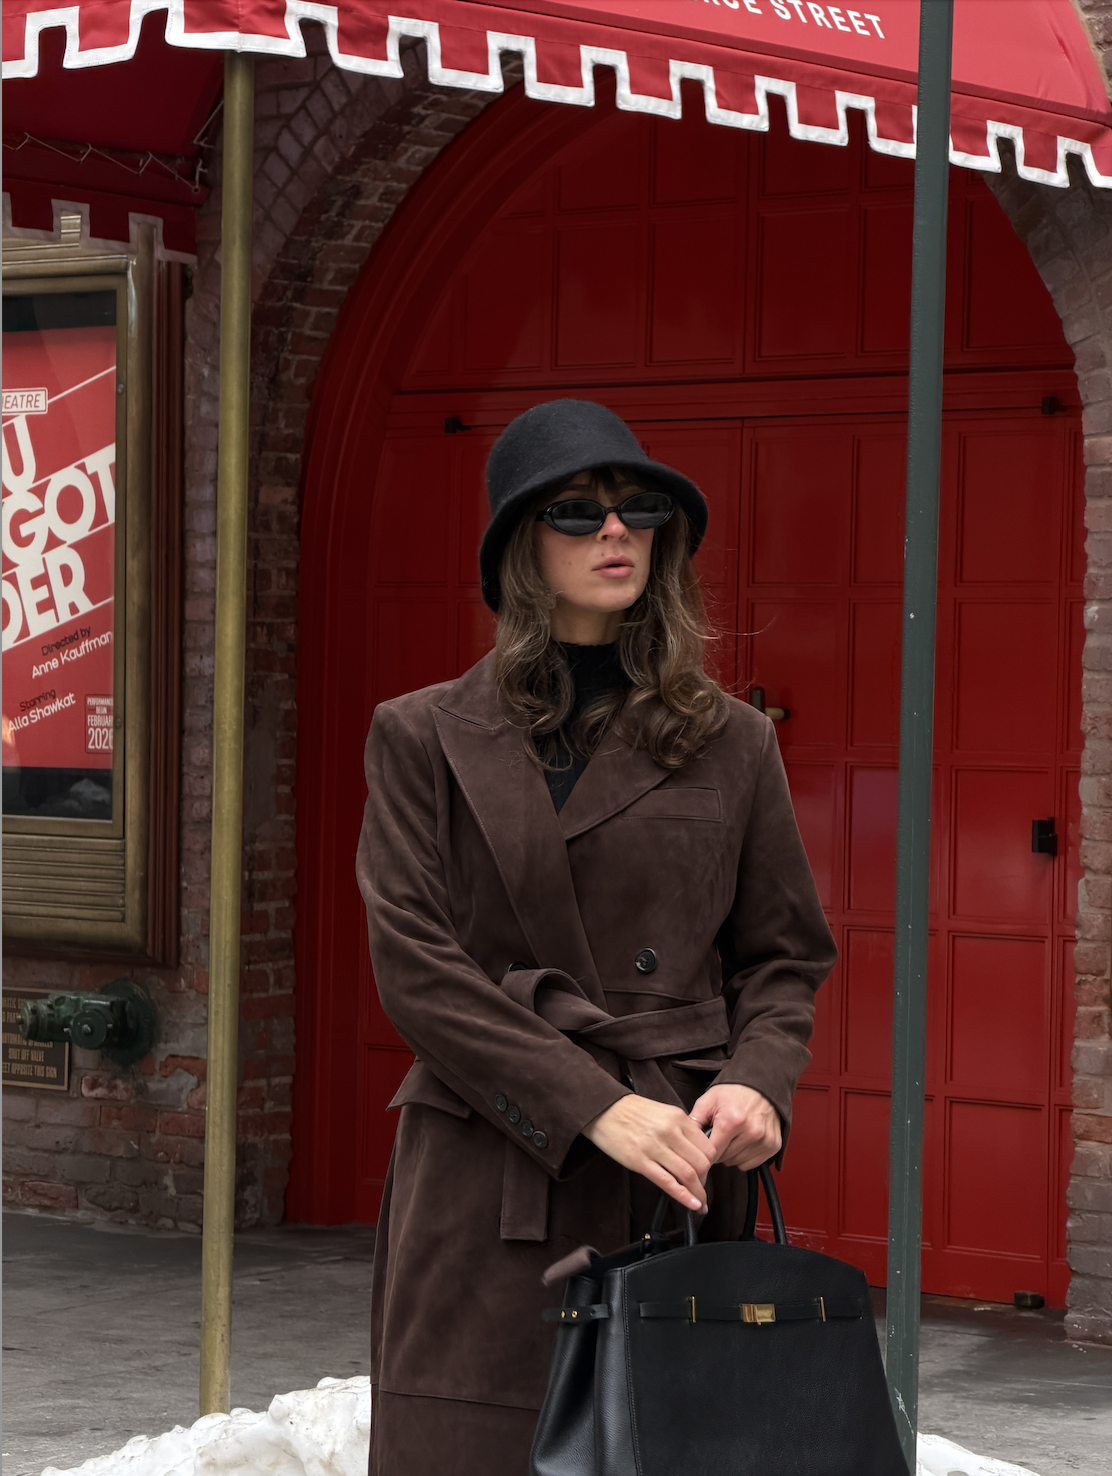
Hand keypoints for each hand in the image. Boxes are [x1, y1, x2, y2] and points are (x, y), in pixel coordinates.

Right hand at [583, 1094, 714, 1211]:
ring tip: (700, 1202)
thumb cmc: (632, 1111)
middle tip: (701, 1188)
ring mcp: (655, 1147)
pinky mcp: (640, 1162)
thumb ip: (681, 1129)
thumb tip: (695, 1151)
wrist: (604, 1109)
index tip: (706, 1172)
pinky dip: (683, 1197)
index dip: (711, 1163)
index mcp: (678, 1118)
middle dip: (705, 1180)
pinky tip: (691, 1204)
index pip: (707, 1147)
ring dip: (698, 1193)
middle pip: (701, 1163)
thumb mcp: (663, 1112)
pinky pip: (668, 1183)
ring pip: (688, 1175)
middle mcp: (670, 1132)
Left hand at [689, 1084, 781, 1171]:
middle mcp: (750, 1132)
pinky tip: (743, 1142)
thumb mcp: (708, 1100)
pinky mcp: (773, 1145)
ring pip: (737, 1163)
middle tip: (719, 1136)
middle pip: (724, 1159)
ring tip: (732, 1137)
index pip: (712, 1153)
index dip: (704, 1152)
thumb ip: (694, 1121)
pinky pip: (751, 1164)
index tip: (702, 1149)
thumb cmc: (733, 1092)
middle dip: (718, 1151)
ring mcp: (764, 1140)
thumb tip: (684, 1141)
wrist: (761, 1084)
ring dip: (731, 1155)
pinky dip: (744, 1157)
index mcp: (731, 1121)